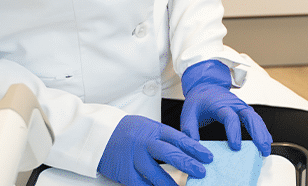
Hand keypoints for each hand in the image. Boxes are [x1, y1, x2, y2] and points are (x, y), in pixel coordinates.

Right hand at [97, 114, 211, 185]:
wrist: (99, 133)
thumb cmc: (128, 130)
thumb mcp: (149, 127)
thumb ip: (166, 138)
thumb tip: (188, 150)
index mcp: (154, 130)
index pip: (179, 139)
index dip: (195, 149)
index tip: (208, 157)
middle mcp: (145, 143)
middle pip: (169, 153)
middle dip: (187, 163)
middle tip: (201, 172)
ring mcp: (133, 157)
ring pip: (154, 171)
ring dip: (169, 182)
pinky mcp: (123, 170)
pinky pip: (138, 182)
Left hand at [180, 59, 272, 153]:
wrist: (205, 86)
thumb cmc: (198, 100)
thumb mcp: (188, 113)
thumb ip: (189, 130)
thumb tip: (194, 146)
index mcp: (220, 105)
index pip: (230, 117)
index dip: (234, 132)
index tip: (235, 147)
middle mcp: (234, 104)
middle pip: (250, 116)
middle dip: (258, 133)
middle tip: (262, 148)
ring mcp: (241, 106)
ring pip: (256, 118)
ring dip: (263, 132)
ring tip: (266, 148)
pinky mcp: (244, 110)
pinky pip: (256, 119)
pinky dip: (262, 129)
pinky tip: (266, 140)